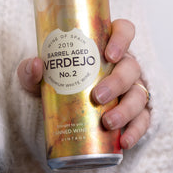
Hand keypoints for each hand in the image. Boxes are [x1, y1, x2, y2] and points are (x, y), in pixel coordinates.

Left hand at [17, 19, 150, 149]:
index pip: (124, 30)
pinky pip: (143, 121)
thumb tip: (35, 65)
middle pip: (131, 67)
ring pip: (139, 95)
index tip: (109, 54)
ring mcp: (131, 89)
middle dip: (118, 82)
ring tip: (107, 122)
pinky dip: (136, 132)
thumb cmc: (53, 83)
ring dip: (126, 109)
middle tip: (98, 96)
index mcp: (105, 46)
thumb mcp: (37, 76)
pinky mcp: (135, 113)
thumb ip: (29, 70)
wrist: (57, 113)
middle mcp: (123, 65)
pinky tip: (124, 142)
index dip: (122, 38)